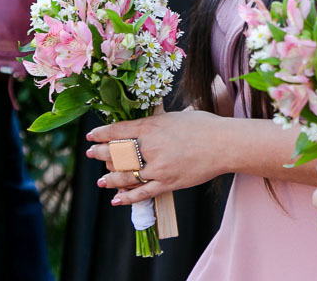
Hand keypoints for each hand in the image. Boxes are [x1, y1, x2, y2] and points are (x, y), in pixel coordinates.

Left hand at [86, 109, 228, 204]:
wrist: (225, 144)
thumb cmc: (205, 126)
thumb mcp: (177, 116)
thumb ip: (158, 122)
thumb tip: (146, 123)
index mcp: (152, 126)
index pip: (118, 130)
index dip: (102, 133)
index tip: (92, 136)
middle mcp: (151, 146)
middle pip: (117, 152)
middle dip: (101, 153)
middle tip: (92, 154)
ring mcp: (158, 167)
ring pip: (125, 175)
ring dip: (110, 178)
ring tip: (101, 180)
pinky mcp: (167, 183)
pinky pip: (142, 193)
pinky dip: (127, 198)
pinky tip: (116, 200)